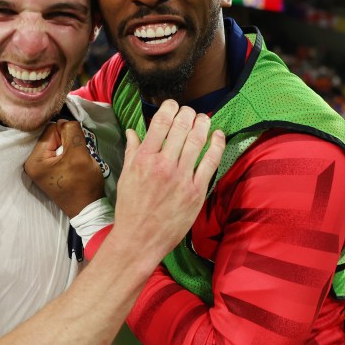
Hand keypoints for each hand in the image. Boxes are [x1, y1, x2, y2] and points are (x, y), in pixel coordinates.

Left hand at [25, 120, 105, 217]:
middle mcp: (31, 163)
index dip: (67, 133)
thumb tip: (66, 120)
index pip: (50, 130)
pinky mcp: (47, 171)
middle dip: (67, 141)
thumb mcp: (79, 154)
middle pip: (51, 137)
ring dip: (68, 148)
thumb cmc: (82, 184)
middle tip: (78, 154)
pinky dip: (67, 154)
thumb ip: (71, 132)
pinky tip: (73, 164)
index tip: (77, 146)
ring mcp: (39, 168)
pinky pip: (57, 153)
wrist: (87, 209)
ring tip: (76, 160)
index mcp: (34, 160)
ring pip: (56, 144)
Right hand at [110, 101, 224, 266]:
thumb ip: (133, 151)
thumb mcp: (126, 176)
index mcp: (144, 159)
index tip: (173, 105)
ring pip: (197, 141)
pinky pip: (210, 162)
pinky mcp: (196, 192)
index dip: (170, 108)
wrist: (140, 239)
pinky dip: (216, 145)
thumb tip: (133, 131)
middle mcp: (163, 165)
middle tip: (190, 112)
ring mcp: (182, 178)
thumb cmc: (131, 208)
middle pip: (181, 128)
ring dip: (203, 124)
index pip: (161, 123)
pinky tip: (218, 135)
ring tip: (203, 118)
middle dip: (188, 114)